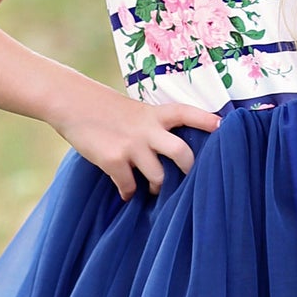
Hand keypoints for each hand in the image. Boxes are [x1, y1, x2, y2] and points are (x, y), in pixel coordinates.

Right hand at [51, 84, 222, 201]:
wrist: (72, 103)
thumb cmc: (106, 109)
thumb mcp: (137, 111)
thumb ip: (155, 126)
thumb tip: (170, 152)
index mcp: (155, 114)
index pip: (188, 114)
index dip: (207, 121)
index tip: (225, 126)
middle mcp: (148, 130)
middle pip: (182, 154)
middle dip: (189, 172)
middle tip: (190, 181)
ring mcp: (131, 146)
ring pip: (158, 177)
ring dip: (158, 188)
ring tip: (153, 190)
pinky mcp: (113, 160)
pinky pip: (129, 187)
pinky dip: (128, 193)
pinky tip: (126, 192)